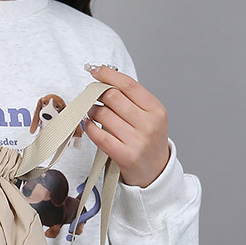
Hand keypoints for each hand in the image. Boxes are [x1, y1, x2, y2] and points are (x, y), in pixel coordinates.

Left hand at [83, 66, 169, 187]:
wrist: (155, 174)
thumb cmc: (149, 143)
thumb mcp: (150, 118)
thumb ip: (132, 101)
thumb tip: (105, 81)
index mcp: (156, 110)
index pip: (129, 85)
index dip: (109, 75)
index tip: (95, 70)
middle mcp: (149, 124)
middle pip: (113, 97)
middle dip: (97, 94)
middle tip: (91, 96)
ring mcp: (137, 140)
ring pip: (103, 115)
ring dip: (92, 111)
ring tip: (92, 113)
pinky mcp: (124, 156)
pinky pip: (99, 135)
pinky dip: (89, 127)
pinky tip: (89, 125)